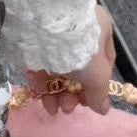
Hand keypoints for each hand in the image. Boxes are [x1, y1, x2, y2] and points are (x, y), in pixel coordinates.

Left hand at [25, 1, 115, 116]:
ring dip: (56, 93)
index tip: (88, 102)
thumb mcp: (97, 74)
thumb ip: (99, 93)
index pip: (103, 61)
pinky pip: (39, 63)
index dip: (96, 85)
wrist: (45, 26)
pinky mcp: (33, 38)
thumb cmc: (80, 48)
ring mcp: (54, 33)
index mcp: (100, 28)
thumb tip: (103, 110)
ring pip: (58, 68)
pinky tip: (40, 98)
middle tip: (67, 108)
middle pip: (78, 68)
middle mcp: (78, 29)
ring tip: (53, 108)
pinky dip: (41, 82)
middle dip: (72, 93)